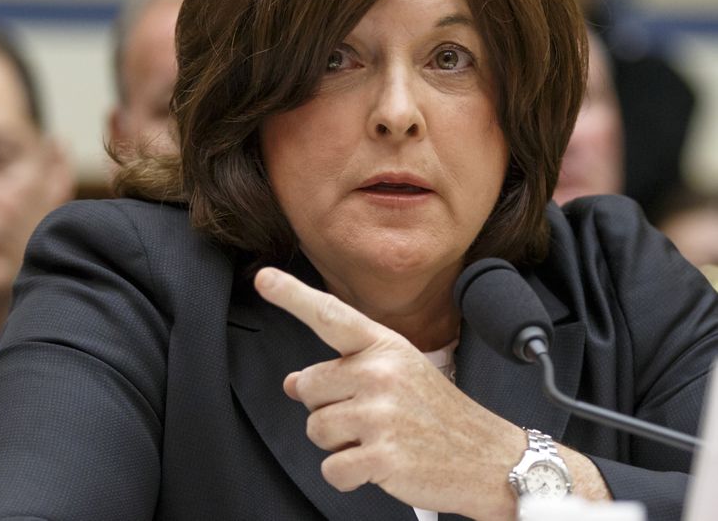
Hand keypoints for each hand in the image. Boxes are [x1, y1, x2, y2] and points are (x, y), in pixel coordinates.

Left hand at [254, 267, 524, 518]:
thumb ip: (344, 372)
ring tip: (377, 438)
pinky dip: (348, 474)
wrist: (488, 456)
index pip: (331, 316)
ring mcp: (382, 413)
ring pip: (316, 429)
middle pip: (310, 387)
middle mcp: (381, 372)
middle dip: (328, 407)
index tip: (264, 278)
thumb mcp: (396, 376)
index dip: (293, 296)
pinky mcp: (383, 455)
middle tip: (369, 416)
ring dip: (339, 443)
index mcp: (384, 347)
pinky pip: (332, 468)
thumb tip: (293, 382)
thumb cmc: (437, 413)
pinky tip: (379, 464)